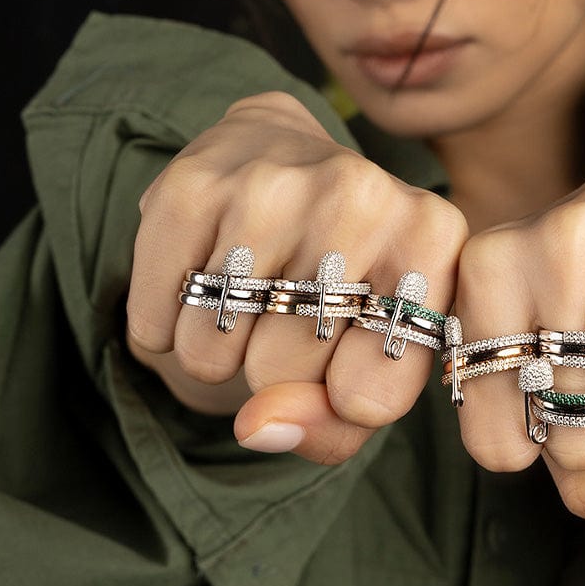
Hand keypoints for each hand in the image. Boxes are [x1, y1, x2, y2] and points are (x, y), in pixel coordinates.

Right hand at [127, 91, 467, 462]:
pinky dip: (165, 327)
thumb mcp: (375, 354)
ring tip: (249, 299)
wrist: (279, 158)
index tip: (345, 359)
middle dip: (274, 373)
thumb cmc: (344, 278)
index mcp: (430, 237)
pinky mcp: (190, 184)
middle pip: (281, 373)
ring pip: (210, 352)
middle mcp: (359, 194)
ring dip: (216, 353)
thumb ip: (334, 422)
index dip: (342, 401)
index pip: (369, 397)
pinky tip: (200, 282)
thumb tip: (259, 427)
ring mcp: (271, 182)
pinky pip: (155, 321)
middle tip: (289, 318)